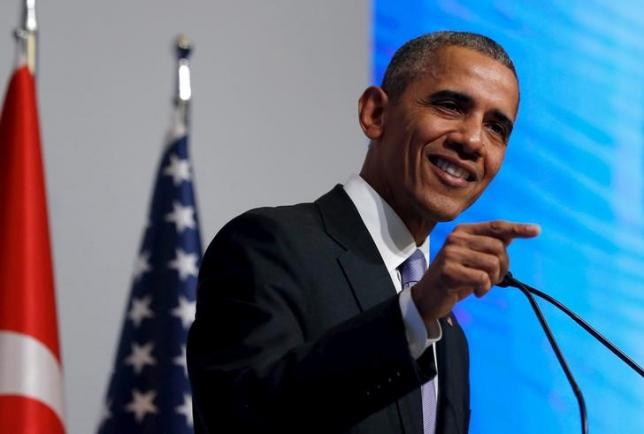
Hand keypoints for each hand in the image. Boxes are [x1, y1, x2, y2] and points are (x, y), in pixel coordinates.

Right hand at [411, 221, 539, 325]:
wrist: (428, 296)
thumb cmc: (454, 276)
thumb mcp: (472, 259)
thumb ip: (488, 246)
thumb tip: (510, 237)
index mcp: (463, 231)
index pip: (496, 227)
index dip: (517, 228)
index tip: (536, 231)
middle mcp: (456, 238)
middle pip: (498, 248)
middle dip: (503, 267)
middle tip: (494, 279)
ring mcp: (451, 254)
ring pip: (492, 263)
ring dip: (493, 280)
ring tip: (483, 285)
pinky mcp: (448, 271)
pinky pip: (482, 278)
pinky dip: (484, 289)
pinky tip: (476, 292)